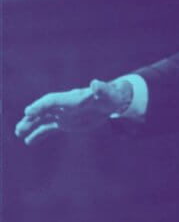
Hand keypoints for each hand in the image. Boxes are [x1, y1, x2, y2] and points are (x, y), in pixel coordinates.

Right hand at [15, 79, 131, 145]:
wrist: (112, 101)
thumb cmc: (111, 96)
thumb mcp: (108, 94)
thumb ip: (101, 89)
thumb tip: (95, 84)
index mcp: (72, 98)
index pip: (52, 100)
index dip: (40, 105)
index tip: (28, 111)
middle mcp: (64, 106)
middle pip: (44, 110)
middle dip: (32, 117)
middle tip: (20, 127)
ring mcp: (63, 114)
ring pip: (43, 120)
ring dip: (31, 126)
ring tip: (18, 133)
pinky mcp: (65, 123)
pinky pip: (49, 128)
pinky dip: (39, 134)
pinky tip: (28, 141)